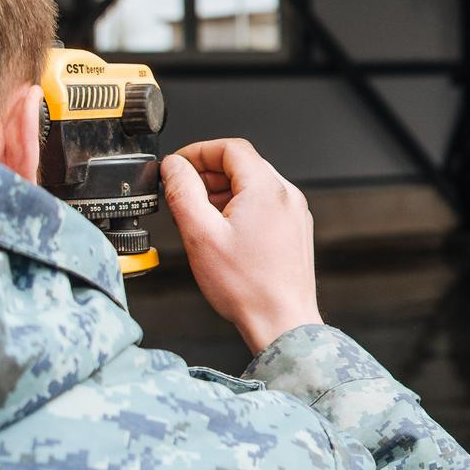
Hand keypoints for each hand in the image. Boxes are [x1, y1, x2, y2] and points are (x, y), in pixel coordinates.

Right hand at [161, 138, 322, 353]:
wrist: (282, 322)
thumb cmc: (247, 287)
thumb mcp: (200, 234)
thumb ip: (183, 192)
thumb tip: (174, 167)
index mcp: (267, 188)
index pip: (230, 147)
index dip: (198, 151)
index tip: (178, 166)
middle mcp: (287, 195)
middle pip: (242, 165)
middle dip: (207, 174)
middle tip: (183, 194)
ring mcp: (294, 213)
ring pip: (253, 185)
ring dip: (222, 193)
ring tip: (199, 218)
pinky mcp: (295, 231)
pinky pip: (264, 205)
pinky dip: (240, 208)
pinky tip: (223, 233)